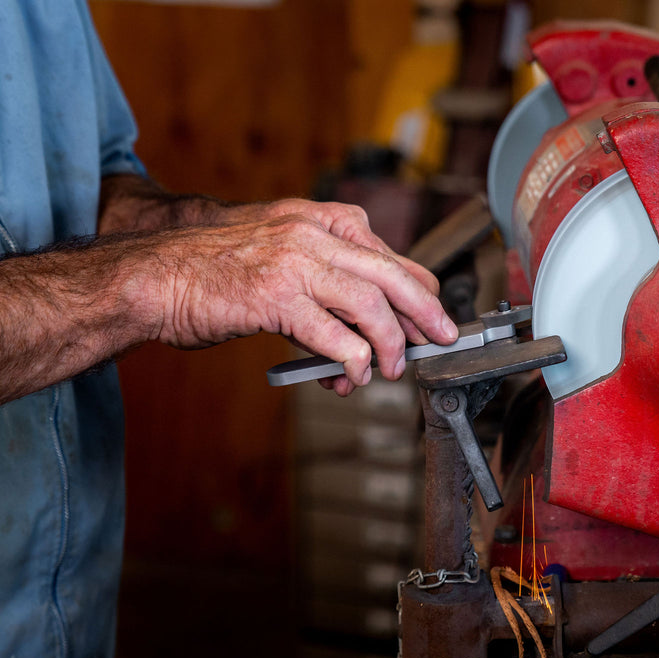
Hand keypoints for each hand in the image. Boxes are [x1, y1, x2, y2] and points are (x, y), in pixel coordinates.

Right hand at [141, 199, 457, 395]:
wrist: (155, 276)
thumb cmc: (215, 273)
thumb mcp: (280, 263)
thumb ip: (325, 290)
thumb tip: (364, 338)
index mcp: (318, 220)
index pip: (387, 254)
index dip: (416, 289)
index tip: (432, 315)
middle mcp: (312, 234)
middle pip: (391, 274)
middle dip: (424, 312)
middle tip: (441, 339)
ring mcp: (294, 261)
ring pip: (369, 304)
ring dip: (388, 344)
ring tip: (388, 370)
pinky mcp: (274, 296)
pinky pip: (333, 333)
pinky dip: (352, 359)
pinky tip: (351, 376)